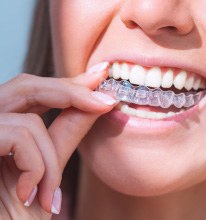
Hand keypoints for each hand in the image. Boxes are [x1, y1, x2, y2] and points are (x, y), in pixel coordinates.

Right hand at [0, 62, 116, 218]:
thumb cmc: (18, 215)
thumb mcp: (48, 169)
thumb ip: (66, 133)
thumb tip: (97, 103)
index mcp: (2, 128)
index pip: (35, 91)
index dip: (68, 82)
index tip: (101, 75)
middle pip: (26, 86)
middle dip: (70, 92)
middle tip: (105, 102)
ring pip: (27, 118)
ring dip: (49, 158)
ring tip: (48, 192)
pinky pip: (18, 135)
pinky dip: (35, 165)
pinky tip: (29, 193)